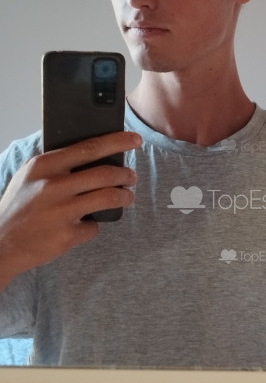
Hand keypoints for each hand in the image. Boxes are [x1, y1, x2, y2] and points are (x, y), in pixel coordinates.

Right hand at [0, 131, 141, 285]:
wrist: (1, 243)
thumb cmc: (19, 207)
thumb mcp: (29, 177)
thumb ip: (57, 165)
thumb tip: (95, 155)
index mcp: (44, 165)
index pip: (89, 147)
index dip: (117, 142)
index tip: (134, 139)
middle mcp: (53, 186)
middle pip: (105, 173)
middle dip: (126, 174)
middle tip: (132, 176)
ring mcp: (61, 211)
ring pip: (109, 198)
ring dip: (125, 196)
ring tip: (127, 196)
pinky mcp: (67, 235)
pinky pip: (94, 227)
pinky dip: (94, 225)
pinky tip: (86, 224)